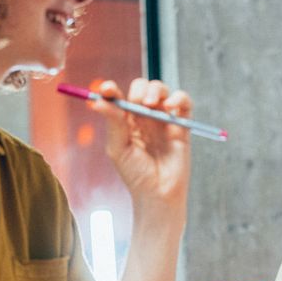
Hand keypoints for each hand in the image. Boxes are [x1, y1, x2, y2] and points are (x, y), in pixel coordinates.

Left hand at [90, 78, 191, 212]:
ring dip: (156, 90)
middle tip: (138, 103)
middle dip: (139, 90)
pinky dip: (178, 98)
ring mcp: (163, 119)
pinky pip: (183, 101)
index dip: (111, 89)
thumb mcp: (118, 148)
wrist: (158, 193)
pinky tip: (170, 107)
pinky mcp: (182, 124)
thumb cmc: (135, 174)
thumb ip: (113, 122)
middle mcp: (144, 116)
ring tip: (151, 104)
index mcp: (125, 120)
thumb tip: (98, 101)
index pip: (118, 96)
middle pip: (142, 88)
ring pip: (161, 90)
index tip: (107, 89)